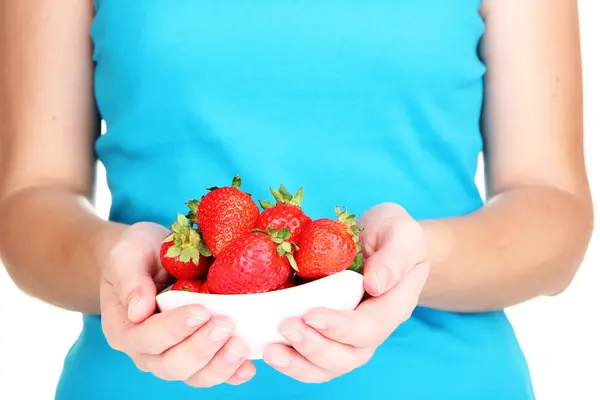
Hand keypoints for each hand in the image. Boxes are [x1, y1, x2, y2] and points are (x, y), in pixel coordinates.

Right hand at [100, 222, 254, 386]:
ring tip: (240, 346)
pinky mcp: (198, 355)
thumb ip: (131, 280)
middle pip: (171, 365)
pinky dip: (232, 373)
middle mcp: (146, 351)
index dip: (174, 329)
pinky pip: (213, 372)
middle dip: (200, 349)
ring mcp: (173, 356)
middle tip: (225, 325)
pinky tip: (248, 366)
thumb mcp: (128, 255)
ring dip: (219, 365)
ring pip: (193, 375)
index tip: (200, 311)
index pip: (146, 338)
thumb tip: (139, 311)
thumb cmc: (138, 253)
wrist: (153, 255)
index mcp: (124, 328)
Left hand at [263, 202, 429, 382]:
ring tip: (272, 351)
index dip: (340, 327)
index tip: (311, 315)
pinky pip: (311, 358)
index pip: (370, 327)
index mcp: (393, 306)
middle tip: (285, 327)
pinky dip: (290, 359)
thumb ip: (394, 258)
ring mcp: (348, 335)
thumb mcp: (402, 233)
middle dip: (315, 348)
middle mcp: (371, 328)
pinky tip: (266, 348)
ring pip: (328, 366)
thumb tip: (375, 284)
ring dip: (299, 363)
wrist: (383, 239)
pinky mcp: (326, 332)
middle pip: (349, 356)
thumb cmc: (393, 234)